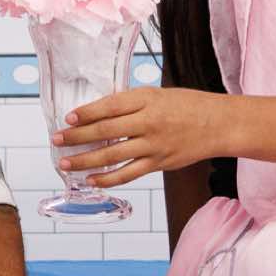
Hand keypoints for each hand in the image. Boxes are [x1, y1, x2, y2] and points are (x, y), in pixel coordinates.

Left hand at [50, 87, 228, 188]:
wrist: (219, 124)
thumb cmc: (187, 105)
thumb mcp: (158, 94)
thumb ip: (130, 103)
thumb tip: (97, 113)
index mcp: (147, 99)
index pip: (110, 106)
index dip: (87, 113)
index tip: (68, 118)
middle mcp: (149, 122)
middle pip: (106, 131)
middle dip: (77, 137)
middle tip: (57, 140)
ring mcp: (154, 145)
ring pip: (112, 155)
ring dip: (85, 161)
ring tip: (65, 163)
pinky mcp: (159, 163)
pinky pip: (128, 174)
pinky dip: (108, 178)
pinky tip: (91, 180)